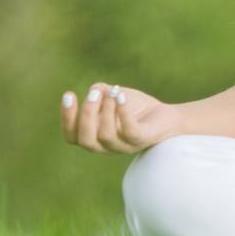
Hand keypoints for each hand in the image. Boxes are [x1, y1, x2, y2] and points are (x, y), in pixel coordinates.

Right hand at [59, 82, 179, 154]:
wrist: (168, 117)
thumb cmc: (136, 108)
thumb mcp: (113, 96)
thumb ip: (101, 92)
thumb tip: (95, 89)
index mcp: (95, 137)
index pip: (72, 136)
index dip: (67, 118)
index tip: (68, 94)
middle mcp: (107, 146)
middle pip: (86, 139)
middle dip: (86, 115)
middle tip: (94, 94)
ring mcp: (124, 146)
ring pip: (106, 135)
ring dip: (106, 110)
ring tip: (112, 91)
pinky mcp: (141, 140)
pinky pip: (129, 131)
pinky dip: (122, 112)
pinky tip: (120, 95)